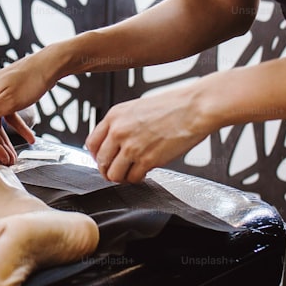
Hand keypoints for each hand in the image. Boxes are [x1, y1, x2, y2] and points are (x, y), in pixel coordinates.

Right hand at [0, 52, 55, 164]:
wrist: (49, 65)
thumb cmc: (30, 80)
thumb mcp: (9, 101)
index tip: (4, 159)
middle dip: (0, 145)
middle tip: (10, 160)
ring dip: (8, 138)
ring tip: (15, 154)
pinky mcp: (6, 94)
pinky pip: (8, 114)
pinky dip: (18, 126)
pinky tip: (29, 137)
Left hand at [85, 85, 212, 182]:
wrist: (194, 108)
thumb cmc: (172, 106)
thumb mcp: (137, 108)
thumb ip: (121, 124)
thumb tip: (114, 143)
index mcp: (114, 116)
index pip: (91, 144)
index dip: (97, 156)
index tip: (104, 159)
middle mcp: (119, 131)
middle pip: (101, 162)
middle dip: (108, 170)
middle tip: (118, 170)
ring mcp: (132, 147)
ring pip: (114, 174)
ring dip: (122, 177)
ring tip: (132, 172)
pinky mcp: (147, 160)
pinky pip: (133, 178)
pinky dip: (138, 178)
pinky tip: (145, 171)